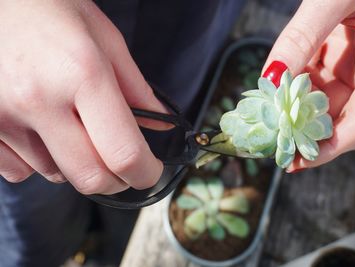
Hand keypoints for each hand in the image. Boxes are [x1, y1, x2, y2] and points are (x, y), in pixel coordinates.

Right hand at [0, 0, 169, 193]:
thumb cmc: (48, 8)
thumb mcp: (104, 37)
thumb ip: (136, 88)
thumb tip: (160, 124)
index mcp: (82, 73)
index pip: (124, 152)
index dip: (145, 172)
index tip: (149, 170)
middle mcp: (39, 100)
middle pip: (91, 178)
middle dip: (116, 180)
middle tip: (122, 165)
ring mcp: (2, 117)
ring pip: (56, 174)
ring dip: (75, 162)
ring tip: (71, 125)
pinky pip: (20, 171)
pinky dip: (39, 160)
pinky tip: (40, 130)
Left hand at [262, 0, 354, 171]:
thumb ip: (303, 36)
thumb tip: (272, 77)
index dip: (329, 148)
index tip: (297, 161)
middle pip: (339, 119)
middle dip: (306, 134)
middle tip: (273, 145)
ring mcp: (352, 63)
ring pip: (321, 102)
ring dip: (293, 113)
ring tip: (265, 122)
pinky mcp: (335, 54)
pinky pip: (311, 81)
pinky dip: (290, 89)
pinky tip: (272, 92)